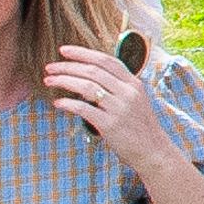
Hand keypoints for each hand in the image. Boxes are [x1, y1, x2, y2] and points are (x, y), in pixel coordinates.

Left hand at [38, 45, 182, 170]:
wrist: (154, 152)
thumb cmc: (142, 127)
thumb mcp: (136, 101)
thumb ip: (119, 87)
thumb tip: (90, 79)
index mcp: (133, 84)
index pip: (106, 61)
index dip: (82, 53)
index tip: (64, 51)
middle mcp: (127, 92)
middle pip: (92, 71)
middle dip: (67, 66)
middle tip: (50, 67)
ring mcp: (119, 108)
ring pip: (86, 87)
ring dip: (64, 81)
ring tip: (49, 81)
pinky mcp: (110, 125)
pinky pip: (83, 109)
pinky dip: (68, 104)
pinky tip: (58, 104)